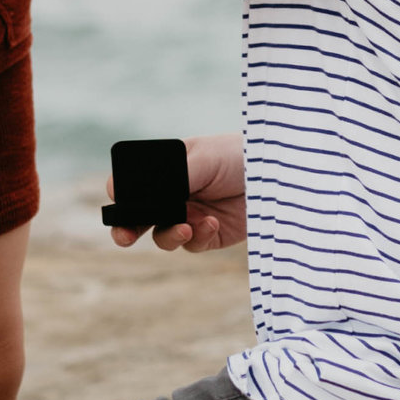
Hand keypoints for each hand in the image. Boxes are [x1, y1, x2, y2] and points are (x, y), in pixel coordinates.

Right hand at [106, 132, 245, 253]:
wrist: (279, 176)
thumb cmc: (240, 155)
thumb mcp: (204, 158)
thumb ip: (173, 177)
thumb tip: (144, 193)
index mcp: (167, 171)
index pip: (133, 186)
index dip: (122, 196)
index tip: (120, 202)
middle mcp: (174, 195)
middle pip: (139, 218)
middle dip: (126, 229)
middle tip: (124, 237)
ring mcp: (190, 216)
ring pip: (163, 235)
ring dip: (169, 234)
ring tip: (186, 226)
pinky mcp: (209, 235)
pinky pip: (192, 244)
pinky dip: (198, 236)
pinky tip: (212, 222)